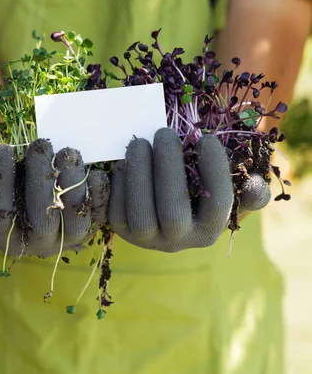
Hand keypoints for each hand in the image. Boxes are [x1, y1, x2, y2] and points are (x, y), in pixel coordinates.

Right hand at [0, 140, 109, 256]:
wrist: (47, 197)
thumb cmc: (9, 191)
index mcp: (10, 238)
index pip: (1, 217)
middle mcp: (42, 244)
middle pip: (42, 216)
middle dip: (40, 178)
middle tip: (39, 144)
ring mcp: (72, 237)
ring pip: (76, 216)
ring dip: (73, 181)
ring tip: (67, 150)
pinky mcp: (97, 224)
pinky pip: (103, 211)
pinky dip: (101, 190)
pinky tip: (97, 168)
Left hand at [108, 128, 269, 252]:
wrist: (163, 210)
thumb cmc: (200, 192)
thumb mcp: (228, 192)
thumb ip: (248, 189)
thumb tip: (256, 186)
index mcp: (209, 230)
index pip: (218, 204)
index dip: (214, 171)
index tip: (207, 138)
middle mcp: (179, 241)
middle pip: (173, 212)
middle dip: (168, 168)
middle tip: (164, 132)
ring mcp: (147, 239)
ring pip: (141, 214)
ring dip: (139, 174)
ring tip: (140, 142)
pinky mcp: (121, 230)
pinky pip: (117, 210)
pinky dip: (120, 183)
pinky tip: (125, 160)